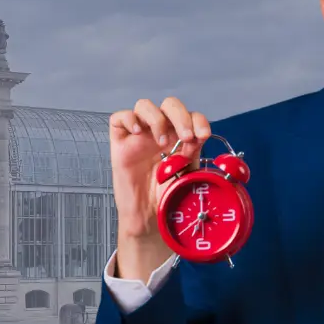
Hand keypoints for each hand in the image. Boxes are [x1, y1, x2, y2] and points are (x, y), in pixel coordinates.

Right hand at [109, 97, 211, 278]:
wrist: (149, 218)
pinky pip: (119, 119)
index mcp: (180, 138)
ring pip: (145, 106)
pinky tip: (139, 133)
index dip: (198, 120)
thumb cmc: (167, 197)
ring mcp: (139, 136)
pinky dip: (129, 119)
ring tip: (161, 142)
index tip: (203, 135)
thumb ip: (191, 154)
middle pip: (169, 105)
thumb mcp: (186, 175)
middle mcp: (160, 132)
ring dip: (157, 119)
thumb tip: (198, 136)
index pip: (190, 116)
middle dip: (180, 116)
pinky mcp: (120, 143)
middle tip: (186, 137)